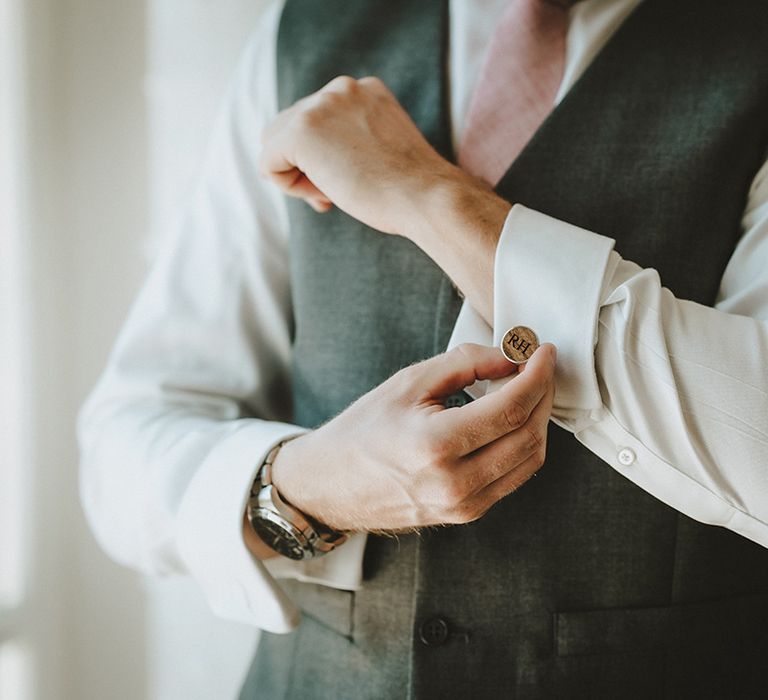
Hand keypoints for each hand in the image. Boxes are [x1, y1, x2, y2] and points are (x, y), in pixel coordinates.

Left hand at [259, 75, 508, 323]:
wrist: (427, 198)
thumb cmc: (411, 191)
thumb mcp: (380, 151)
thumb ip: (348, 142)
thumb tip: (308, 162)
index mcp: (364, 90)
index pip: (316, 119)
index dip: (321, 158)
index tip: (347, 182)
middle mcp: (340, 88)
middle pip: (288, 127)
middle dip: (304, 166)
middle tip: (331, 196)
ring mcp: (320, 106)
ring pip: (274, 143)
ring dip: (296, 176)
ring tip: (330, 195)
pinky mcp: (302, 131)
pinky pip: (268, 163)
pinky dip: (288, 187)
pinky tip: (324, 195)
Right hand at [271, 343, 555, 532]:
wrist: (331, 484)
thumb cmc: (363, 429)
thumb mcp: (408, 382)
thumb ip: (465, 363)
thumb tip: (512, 357)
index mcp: (435, 446)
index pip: (510, 409)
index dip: (537, 375)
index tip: (543, 350)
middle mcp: (455, 483)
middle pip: (528, 435)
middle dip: (543, 394)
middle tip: (539, 365)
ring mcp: (463, 506)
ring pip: (530, 460)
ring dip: (538, 420)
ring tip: (529, 389)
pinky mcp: (467, 514)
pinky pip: (514, 477)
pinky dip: (524, 444)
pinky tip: (514, 419)